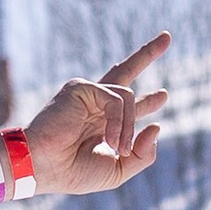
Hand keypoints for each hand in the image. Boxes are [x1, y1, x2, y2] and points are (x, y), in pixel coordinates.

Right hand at [18, 35, 170, 196]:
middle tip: (167, 36)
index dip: (148, 100)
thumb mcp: (117, 169)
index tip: (162, 95)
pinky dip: (119, 122)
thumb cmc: (73, 172)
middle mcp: (95, 104)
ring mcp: (88, 94)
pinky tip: (110, 140)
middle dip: (147, 53)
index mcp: (102, 122)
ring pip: (129, 98)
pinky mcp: (81, 87)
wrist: (43, 167)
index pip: (129, 104)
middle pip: (125, 71)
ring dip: (129, 126)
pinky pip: (117, 99)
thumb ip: (143, 154)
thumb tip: (157, 125)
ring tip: (120, 148)